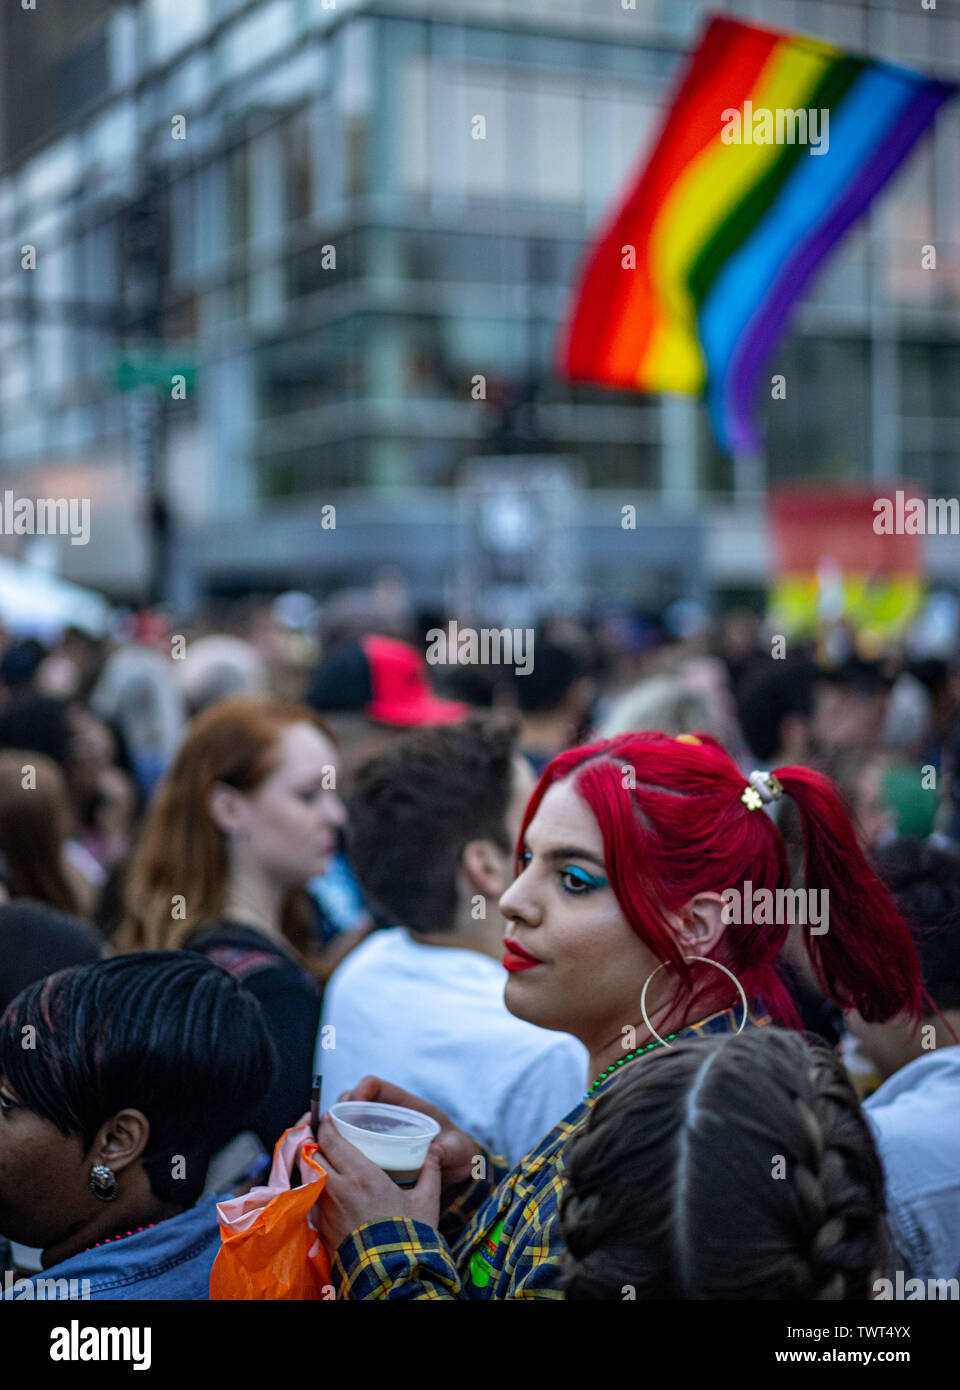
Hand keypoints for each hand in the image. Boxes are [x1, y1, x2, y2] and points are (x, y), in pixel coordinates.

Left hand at [312, 1112, 440, 1253]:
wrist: (392, 1278)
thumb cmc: (410, 1237)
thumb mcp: (427, 1201)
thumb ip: (430, 1171)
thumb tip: (434, 1150)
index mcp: (362, 1174)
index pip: (332, 1139)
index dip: (327, 1124)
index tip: (328, 1116)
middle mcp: (338, 1188)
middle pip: (312, 1153)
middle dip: (314, 1141)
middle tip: (322, 1135)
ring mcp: (326, 1210)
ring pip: (308, 1176)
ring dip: (312, 1164)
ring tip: (322, 1159)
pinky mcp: (321, 1229)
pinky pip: (311, 1200)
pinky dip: (314, 1189)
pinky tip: (325, 1189)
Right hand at [337, 1076, 479, 1187]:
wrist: (456, 1172)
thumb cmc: (456, 1152)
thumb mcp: (456, 1150)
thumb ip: (447, 1150)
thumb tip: (436, 1152)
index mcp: (405, 1105)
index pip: (375, 1086)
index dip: (362, 1090)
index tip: (356, 1105)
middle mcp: (386, 1116)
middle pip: (352, 1102)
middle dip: (340, 1110)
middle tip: (334, 1129)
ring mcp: (376, 1134)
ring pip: (346, 1124)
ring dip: (335, 1131)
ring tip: (328, 1147)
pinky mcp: (371, 1153)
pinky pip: (348, 1146)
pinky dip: (338, 1150)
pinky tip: (334, 1165)